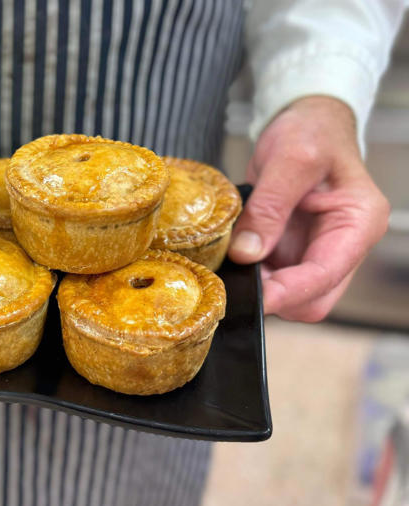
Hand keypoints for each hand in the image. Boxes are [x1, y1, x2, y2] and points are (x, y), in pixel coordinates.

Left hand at [228, 96, 389, 321]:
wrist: (307, 122)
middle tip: (234, 279)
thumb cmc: (311, 132)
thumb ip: (269, 207)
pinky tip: (233, 260)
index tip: (252, 297)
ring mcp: (317, 251)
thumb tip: (246, 253)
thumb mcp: (290, 159)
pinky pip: (273, 279)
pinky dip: (252, 277)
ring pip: (291, 295)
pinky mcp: (293, 251)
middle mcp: (343, 245)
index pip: (325, 276)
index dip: (287, 292)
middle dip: (273, 296)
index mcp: (359, 224)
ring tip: (230, 265)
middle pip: (311, 298)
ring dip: (260, 288)